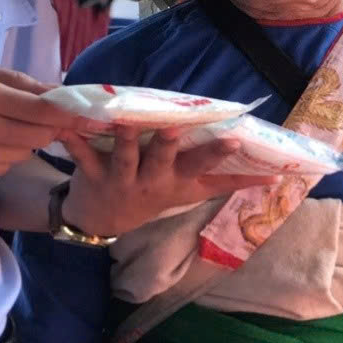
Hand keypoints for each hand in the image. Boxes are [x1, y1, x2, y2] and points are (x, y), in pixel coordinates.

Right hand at [0, 63, 96, 179]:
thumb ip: (19, 83)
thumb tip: (61, 93)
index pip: (42, 110)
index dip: (73, 115)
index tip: (97, 117)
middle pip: (39, 136)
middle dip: (48, 128)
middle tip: (43, 117)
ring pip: (23, 154)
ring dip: (24, 141)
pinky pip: (3, 166)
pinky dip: (4, 155)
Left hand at [61, 126, 277, 236]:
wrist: (102, 221)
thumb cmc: (153, 195)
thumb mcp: (190, 192)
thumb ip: (227, 180)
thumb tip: (275, 175)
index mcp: (178, 181)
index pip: (205, 168)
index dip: (221, 155)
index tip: (238, 138)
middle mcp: (152, 181)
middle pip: (165, 161)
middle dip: (172, 146)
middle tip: (177, 129)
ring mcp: (122, 179)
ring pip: (126, 157)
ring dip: (127, 139)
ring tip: (127, 121)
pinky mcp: (94, 174)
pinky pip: (83, 155)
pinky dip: (74, 142)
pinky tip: (67, 127)